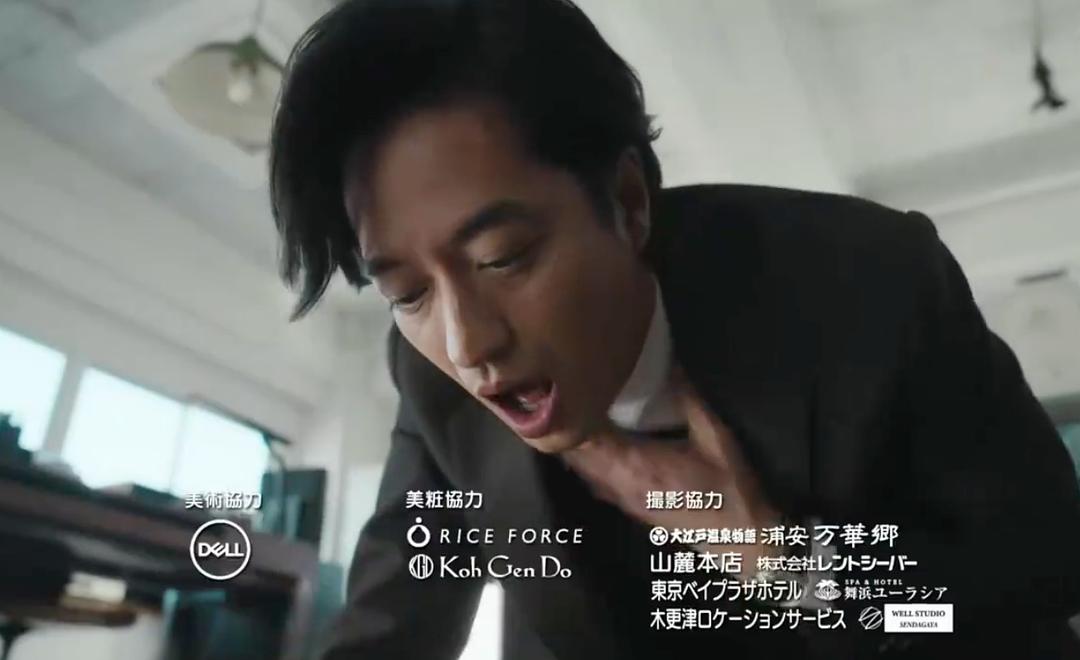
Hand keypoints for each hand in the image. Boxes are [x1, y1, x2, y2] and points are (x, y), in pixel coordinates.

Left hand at [562, 376, 779, 576]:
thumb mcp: (716, 438)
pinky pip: (592, 480)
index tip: (565, 388)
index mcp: (638, 464)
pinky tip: (587, 443)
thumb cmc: (729, 488)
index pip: (588, 437)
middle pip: (576, 454)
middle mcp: (620, 483)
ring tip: (568, 413)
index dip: (572, 414)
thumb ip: (690, 400)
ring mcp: (621, 498)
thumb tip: (670, 363)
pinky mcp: (627, 506)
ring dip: (573, 443)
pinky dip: (584, 460)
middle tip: (560, 396)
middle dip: (567, 425)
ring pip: (581, 469)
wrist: (740, 539)